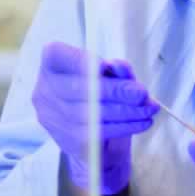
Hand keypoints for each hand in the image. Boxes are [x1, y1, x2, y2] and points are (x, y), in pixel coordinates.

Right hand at [32, 42, 158, 194]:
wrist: (95, 140)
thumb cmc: (101, 96)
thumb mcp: (110, 76)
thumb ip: (116, 69)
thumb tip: (120, 67)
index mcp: (52, 66)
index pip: (56, 54)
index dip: (80, 61)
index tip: (105, 65)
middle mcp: (45, 91)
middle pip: (80, 89)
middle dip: (115, 90)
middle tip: (141, 93)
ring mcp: (54, 118)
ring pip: (92, 114)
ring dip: (126, 111)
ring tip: (149, 108)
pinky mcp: (68, 141)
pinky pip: (99, 132)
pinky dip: (126, 126)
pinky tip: (142, 121)